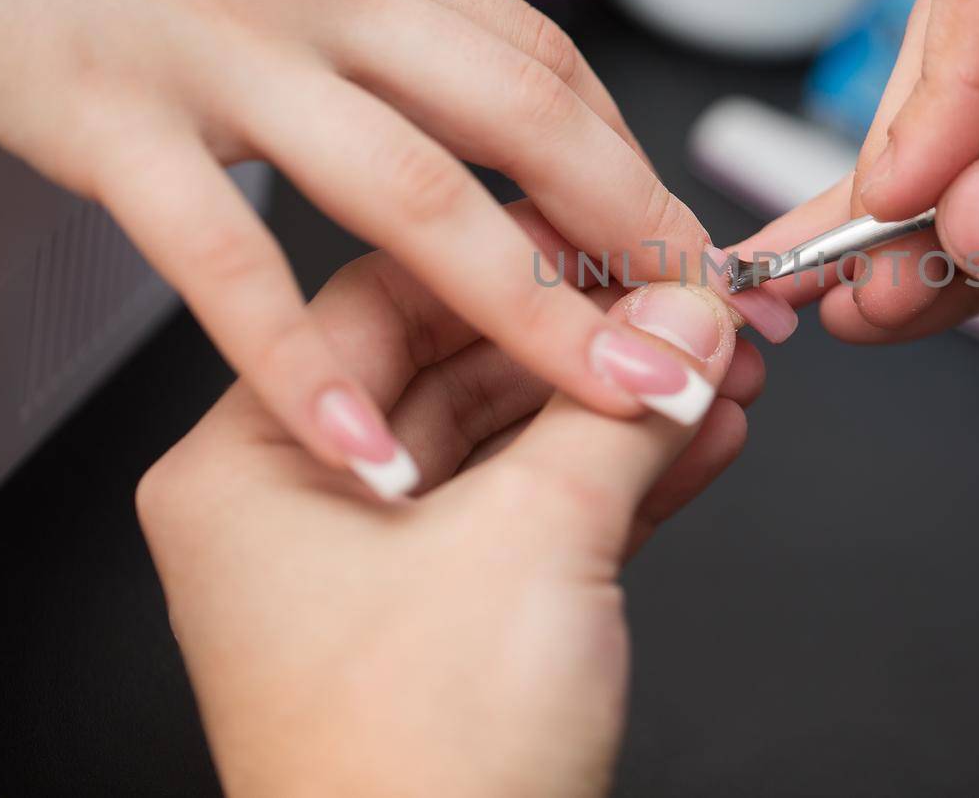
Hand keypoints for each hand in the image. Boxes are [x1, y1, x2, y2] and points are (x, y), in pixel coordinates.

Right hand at [0, 0, 793, 492]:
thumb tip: (447, 66)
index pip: (539, 62)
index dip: (626, 158)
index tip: (676, 236)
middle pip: (526, 123)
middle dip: (632, 234)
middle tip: (702, 324)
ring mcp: (223, 54)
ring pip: (414, 194)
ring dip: (530, 307)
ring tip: (610, 392)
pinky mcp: (111, 118)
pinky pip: (225, 262)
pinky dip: (301, 364)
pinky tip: (362, 444)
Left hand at [137, 251, 762, 796]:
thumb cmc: (415, 779)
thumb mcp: (533, 542)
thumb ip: (621, 410)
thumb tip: (687, 320)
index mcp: (253, 467)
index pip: (391, 298)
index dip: (518, 255)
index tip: (617, 235)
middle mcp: (304, 512)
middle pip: (469, 371)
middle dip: (600, 344)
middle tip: (693, 308)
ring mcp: (384, 572)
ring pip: (522, 447)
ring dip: (632, 411)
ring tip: (724, 373)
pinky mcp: (460, 622)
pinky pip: (550, 517)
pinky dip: (631, 481)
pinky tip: (708, 441)